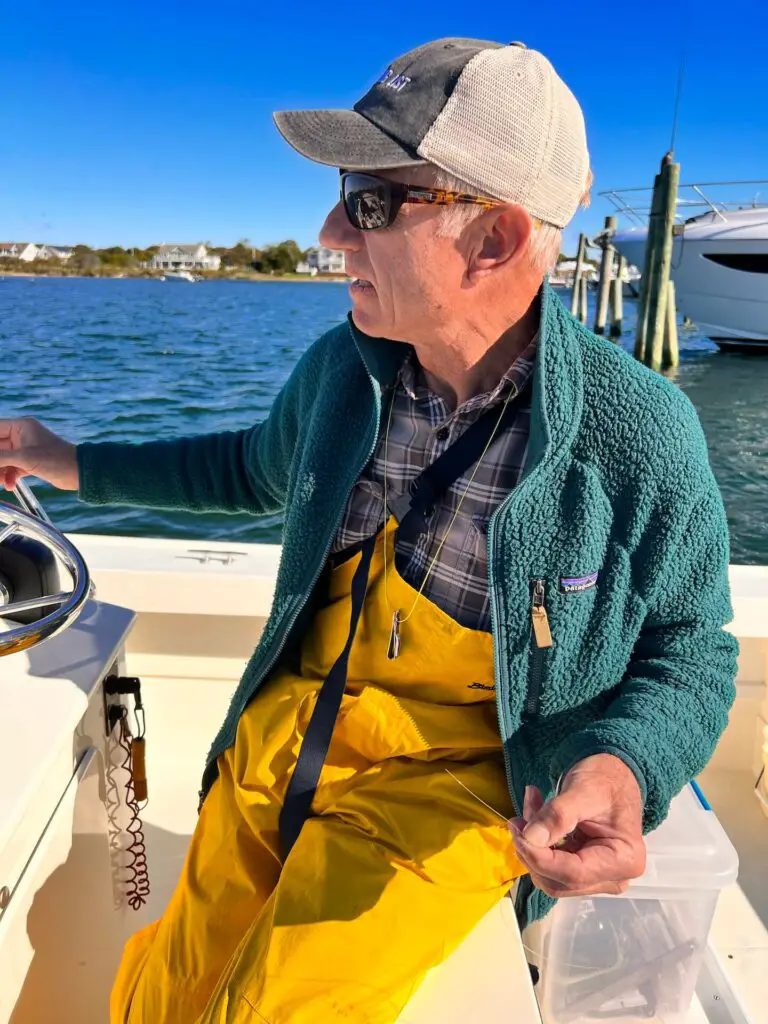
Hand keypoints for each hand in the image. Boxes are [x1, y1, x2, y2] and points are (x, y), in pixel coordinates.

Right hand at [0, 417, 78, 491]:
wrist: (80, 473)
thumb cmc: (56, 460)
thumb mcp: (24, 458)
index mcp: (21, 426)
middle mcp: (22, 435)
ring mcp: (26, 450)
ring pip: (2, 459)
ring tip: (1, 482)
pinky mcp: (30, 463)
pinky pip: (12, 468)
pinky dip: (9, 477)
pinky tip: (10, 486)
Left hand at [509, 753, 644, 896]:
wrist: (614, 775)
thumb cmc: (607, 780)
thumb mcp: (583, 791)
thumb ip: (558, 815)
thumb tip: (530, 838)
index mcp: (623, 860)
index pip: (573, 874)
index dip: (539, 858)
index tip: (517, 832)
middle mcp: (614, 878)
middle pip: (559, 882)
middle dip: (533, 852)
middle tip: (518, 820)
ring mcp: (598, 877)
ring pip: (550, 876)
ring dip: (532, 845)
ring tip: (530, 807)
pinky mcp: (583, 869)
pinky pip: (552, 865)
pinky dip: (538, 842)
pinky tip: (535, 813)